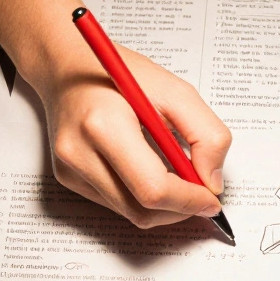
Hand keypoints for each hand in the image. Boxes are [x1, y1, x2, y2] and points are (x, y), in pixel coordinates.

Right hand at [39, 43, 229, 228]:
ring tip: (176, 175)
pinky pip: (116, 204)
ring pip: (130, 213)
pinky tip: (150, 170)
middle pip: (141, 210)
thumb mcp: (176, 90)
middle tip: (200, 192)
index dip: (189, 201)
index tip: (211, 200)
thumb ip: (206, 134)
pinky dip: (142, 197)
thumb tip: (211, 180)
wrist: (68, 67)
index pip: (153, 188)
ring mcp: (70, 170)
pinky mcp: (69, 179)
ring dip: (163, 206)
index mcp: (104, 125)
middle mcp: (80, 153)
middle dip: (179, 209)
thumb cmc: (118, 73)